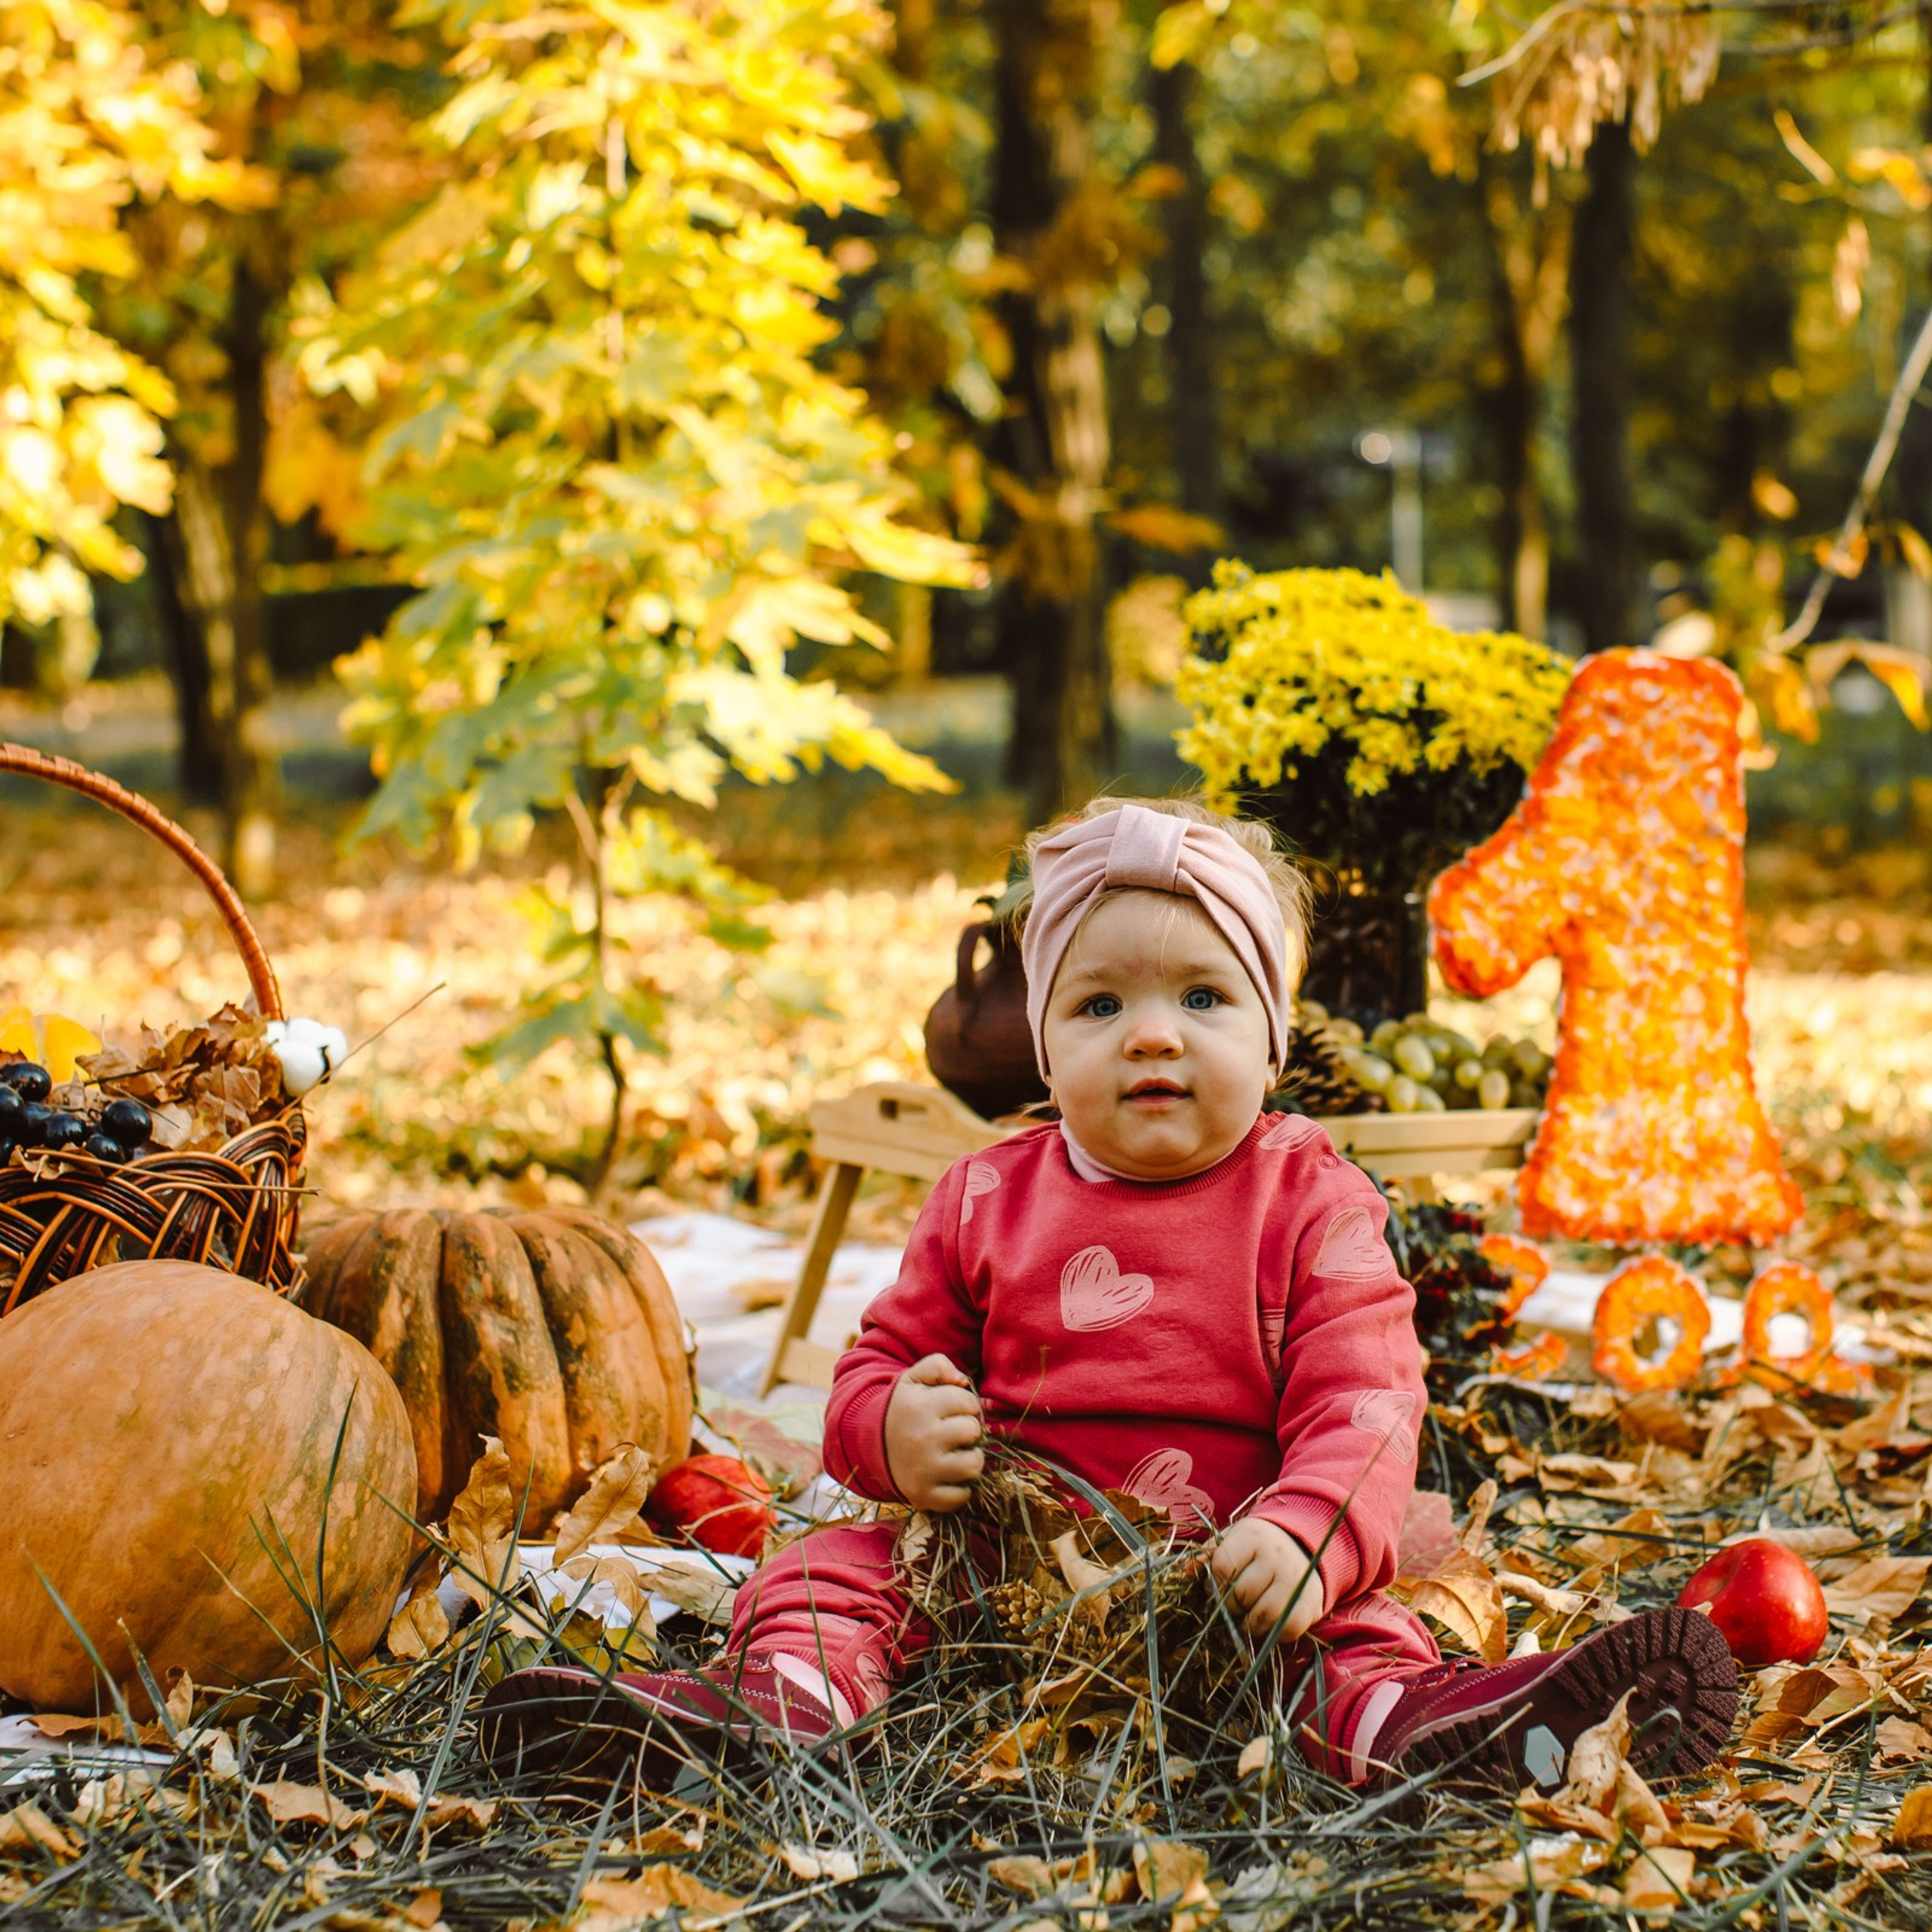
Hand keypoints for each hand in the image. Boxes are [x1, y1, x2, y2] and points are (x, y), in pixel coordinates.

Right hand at [883, 1354, 984, 1510]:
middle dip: (967, 1429)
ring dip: (969, 1458)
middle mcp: (923, 1439)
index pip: (968, 1401)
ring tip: (955, 1452)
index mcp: (921, 1407)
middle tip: (953, 1431)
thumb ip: (938, 1365)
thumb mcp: (913, 1379)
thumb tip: (963, 1380)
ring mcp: (924, 1470)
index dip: (964, 1404)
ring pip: (973, 1465)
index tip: (951, 1409)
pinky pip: (961, 1497)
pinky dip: (959, 1489)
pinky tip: (947, 1475)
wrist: (868, 1445)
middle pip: (973, 1431)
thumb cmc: (903, 1409)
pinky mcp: (924, 1496)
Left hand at [1212, 1518, 1325, 1641]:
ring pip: (1261, 1617)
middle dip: (1230, 1607)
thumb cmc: (1258, 1547)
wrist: (1304, 1548)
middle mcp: (1277, 1555)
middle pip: (1240, 1595)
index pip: (1223, 1566)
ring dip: (1248, 1625)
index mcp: (1253, 1535)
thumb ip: (1208, 1555)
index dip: (1214, 1583)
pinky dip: (1272, 1634)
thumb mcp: (1233, 1540)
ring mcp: (1296, 1580)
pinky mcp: (1311, 1603)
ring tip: (1247, 1617)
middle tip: (1233, 1606)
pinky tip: (1268, 1622)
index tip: (1216, 1587)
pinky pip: (1285, 1631)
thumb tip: (1184, 1572)